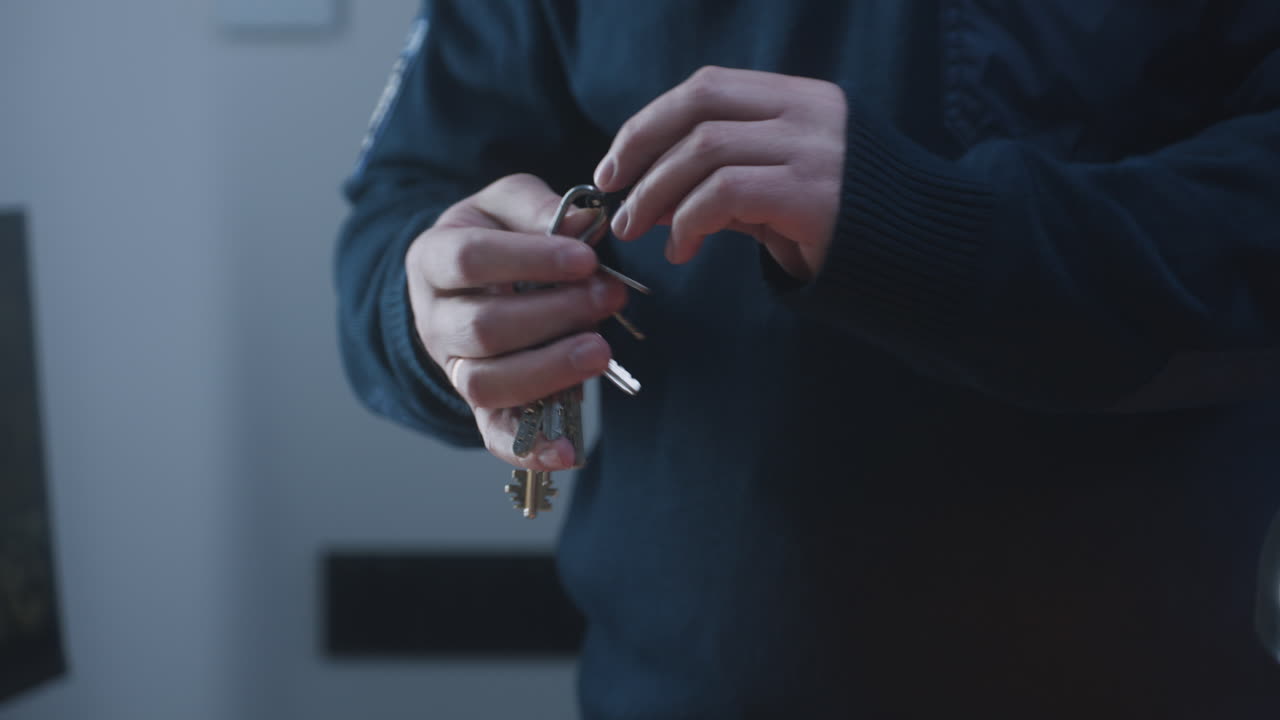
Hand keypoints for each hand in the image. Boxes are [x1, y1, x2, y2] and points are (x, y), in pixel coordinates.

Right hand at [405, 173, 627, 469]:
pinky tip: (570, 451)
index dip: (530, 260)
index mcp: (432, 259)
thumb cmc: (495, 236)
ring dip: (549, 370)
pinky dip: (530, 450)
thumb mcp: (507, 204)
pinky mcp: (480, 407)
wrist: (467, 280)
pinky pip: (495, 436)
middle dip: (554, 315)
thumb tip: (584, 222)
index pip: (469, 260)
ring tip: (601, 350)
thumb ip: (539, 208)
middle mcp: (434, 320)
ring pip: (486, 384)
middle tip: (610, 297)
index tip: (587, 258)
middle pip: (483, 329)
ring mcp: (454, 369)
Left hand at [594, 66, 846, 281]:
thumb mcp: (781, 193)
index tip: (617, 162)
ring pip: (705, 149)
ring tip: (638, 228)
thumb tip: (652, 199)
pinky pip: (726, 193)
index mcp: (799, 99)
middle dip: (641, 146)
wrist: (926, 257)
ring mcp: (813, 149)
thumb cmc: (846, 229)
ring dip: (656, 191)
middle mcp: (807, 112)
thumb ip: (726, 185)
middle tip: (612, 190)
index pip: (707, 88)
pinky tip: (682, 248)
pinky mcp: (813, 193)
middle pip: (699, 105)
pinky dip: (689, 220)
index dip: (651, 120)